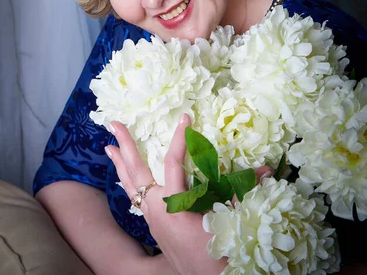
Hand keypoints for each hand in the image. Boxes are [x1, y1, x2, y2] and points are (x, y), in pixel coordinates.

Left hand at [106, 114, 226, 274]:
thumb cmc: (217, 254)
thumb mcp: (230, 221)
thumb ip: (242, 191)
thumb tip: (265, 170)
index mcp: (173, 206)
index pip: (173, 163)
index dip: (180, 139)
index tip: (185, 118)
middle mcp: (156, 210)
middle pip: (136, 172)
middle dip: (125, 145)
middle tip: (115, 124)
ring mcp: (151, 219)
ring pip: (130, 186)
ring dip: (120, 164)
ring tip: (108, 146)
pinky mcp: (153, 226)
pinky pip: (136, 198)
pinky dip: (129, 183)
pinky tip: (126, 178)